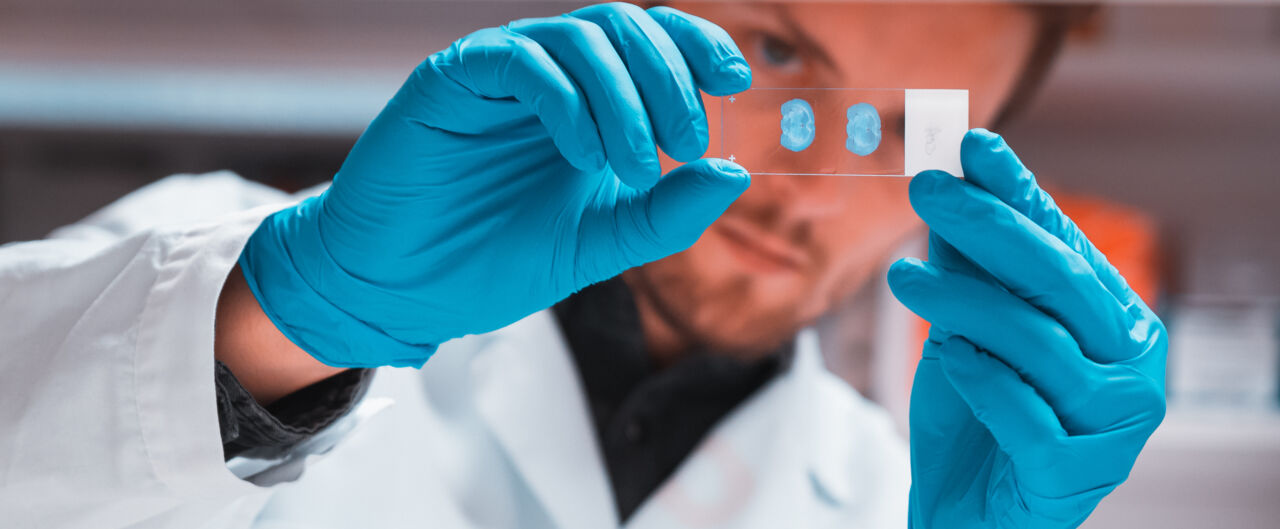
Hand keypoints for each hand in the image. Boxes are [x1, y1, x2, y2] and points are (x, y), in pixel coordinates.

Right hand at [238, 3, 752, 366]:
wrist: (407, 290)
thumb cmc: (497, 260)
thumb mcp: (602, 242)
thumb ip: (665, 213)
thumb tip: (734, 173)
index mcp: (589, 103)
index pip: (653, 44)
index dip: (697, 46)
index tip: (737, 80)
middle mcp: (550, 77)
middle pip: (625, 27)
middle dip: (670, 79)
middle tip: (688, 143)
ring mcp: (502, 74)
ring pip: (580, 38)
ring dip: (626, 97)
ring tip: (637, 165)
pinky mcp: (454, 79)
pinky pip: (521, 59)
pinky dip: (567, 100)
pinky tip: (585, 154)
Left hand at [888, 129, 1166, 527]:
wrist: (969, 515)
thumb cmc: (975, 419)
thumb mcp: (966, 330)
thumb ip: (968, 267)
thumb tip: (949, 181)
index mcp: (1113, 322)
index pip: (1064, 242)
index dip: (1017, 191)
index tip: (970, 144)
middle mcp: (1130, 368)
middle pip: (1061, 282)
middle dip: (989, 226)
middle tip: (927, 187)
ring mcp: (1112, 426)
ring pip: (1040, 343)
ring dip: (965, 302)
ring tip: (903, 277)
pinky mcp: (1074, 476)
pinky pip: (1028, 415)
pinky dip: (983, 381)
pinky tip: (948, 359)